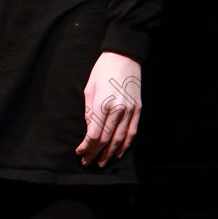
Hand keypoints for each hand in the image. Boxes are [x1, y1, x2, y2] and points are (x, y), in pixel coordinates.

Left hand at [75, 51, 140, 167]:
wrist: (124, 56)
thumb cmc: (103, 69)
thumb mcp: (89, 87)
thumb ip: (89, 110)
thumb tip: (89, 128)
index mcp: (102, 103)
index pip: (94, 134)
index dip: (86, 146)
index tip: (79, 152)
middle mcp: (118, 109)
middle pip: (106, 139)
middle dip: (95, 153)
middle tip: (87, 161)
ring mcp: (130, 110)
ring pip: (120, 139)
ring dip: (110, 154)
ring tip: (101, 162)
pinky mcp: (138, 109)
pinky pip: (132, 132)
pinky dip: (126, 145)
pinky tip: (119, 152)